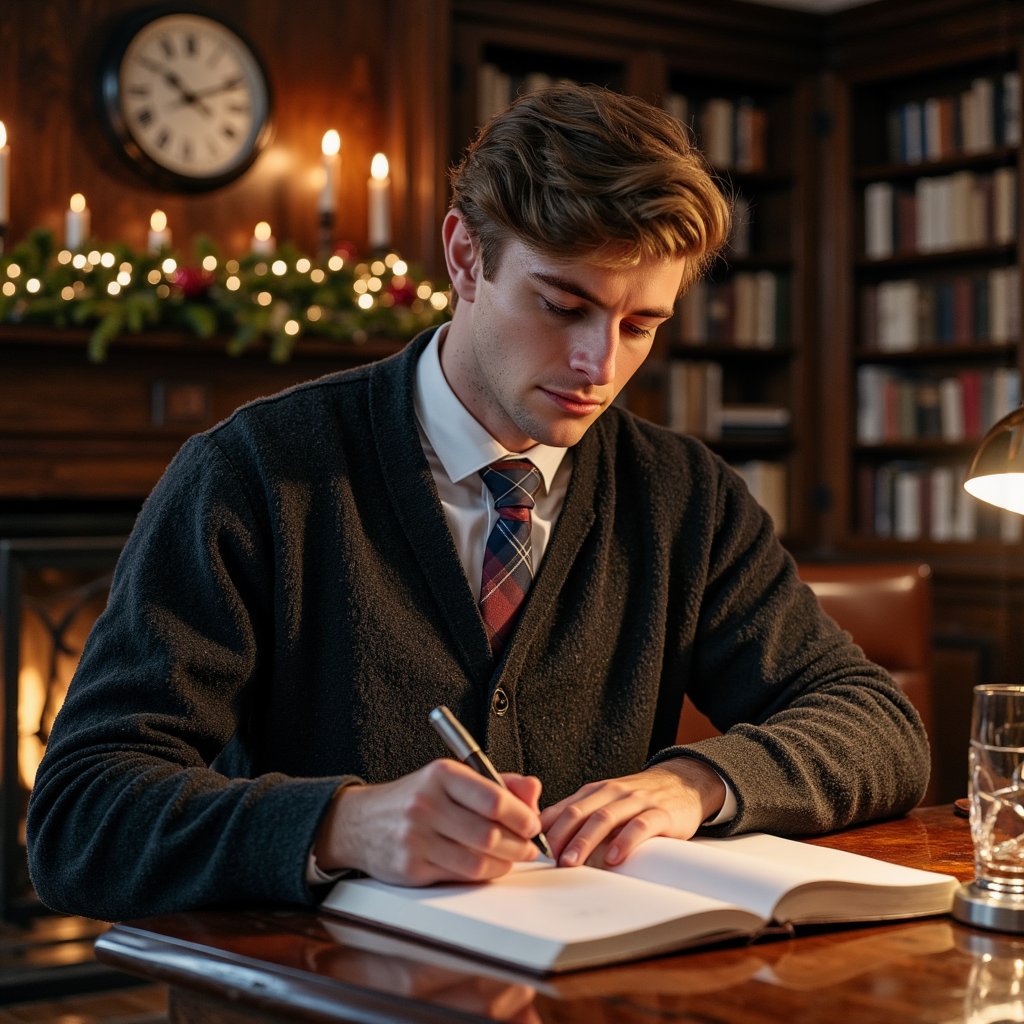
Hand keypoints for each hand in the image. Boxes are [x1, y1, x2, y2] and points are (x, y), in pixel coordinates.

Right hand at [313, 760, 542, 885]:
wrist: (359, 822)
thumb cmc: (415, 798)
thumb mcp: (452, 778)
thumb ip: (497, 782)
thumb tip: (534, 791)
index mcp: (441, 774)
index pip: (493, 797)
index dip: (521, 816)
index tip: (533, 824)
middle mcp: (426, 804)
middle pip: (489, 833)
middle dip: (518, 845)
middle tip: (529, 847)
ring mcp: (416, 838)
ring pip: (477, 860)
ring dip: (503, 863)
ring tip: (511, 858)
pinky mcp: (410, 867)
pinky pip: (458, 877)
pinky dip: (481, 875)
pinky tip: (487, 866)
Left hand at [539, 758, 725, 868]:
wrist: (682, 783)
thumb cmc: (638, 799)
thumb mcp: (605, 802)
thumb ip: (580, 817)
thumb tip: (546, 842)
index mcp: (595, 792)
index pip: (563, 809)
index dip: (545, 830)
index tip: (532, 850)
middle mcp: (611, 793)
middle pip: (579, 813)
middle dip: (560, 837)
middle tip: (548, 860)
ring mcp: (635, 801)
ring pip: (604, 818)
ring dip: (584, 841)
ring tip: (571, 862)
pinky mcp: (659, 813)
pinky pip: (639, 826)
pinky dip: (624, 842)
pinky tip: (614, 857)